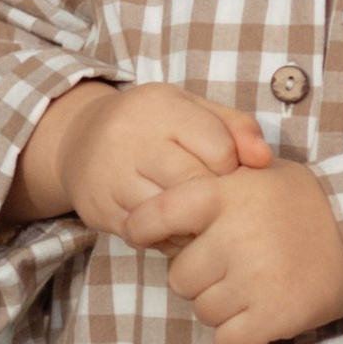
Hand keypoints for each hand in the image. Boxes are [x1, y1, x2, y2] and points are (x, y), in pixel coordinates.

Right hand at [8, 79, 270, 236]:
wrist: (78, 139)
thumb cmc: (151, 125)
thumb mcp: (191, 110)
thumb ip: (235, 127)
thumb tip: (264, 159)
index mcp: (160, 107)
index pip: (218, 148)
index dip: (231, 166)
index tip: (224, 169)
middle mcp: (130, 138)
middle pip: (194, 185)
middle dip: (213, 198)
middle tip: (218, 201)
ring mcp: (111, 176)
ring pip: (170, 215)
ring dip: (193, 222)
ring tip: (198, 215)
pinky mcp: (99, 210)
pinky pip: (148, 235)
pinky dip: (168, 237)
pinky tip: (172, 226)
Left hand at [121, 159, 342, 343]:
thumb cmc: (306, 204)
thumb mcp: (258, 175)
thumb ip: (212, 186)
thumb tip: (155, 210)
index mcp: (226, 194)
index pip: (157, 214)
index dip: (143, 228)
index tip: (142, 235)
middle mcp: (235, 235)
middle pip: (179, 277)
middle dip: (200, 277)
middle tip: (234, 265)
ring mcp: (254, 278)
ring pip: (203, 310)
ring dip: (223, 306)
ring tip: (257, 285)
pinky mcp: (274, 315)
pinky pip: (227, 340)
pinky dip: (239, 334)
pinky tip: (260, 314)